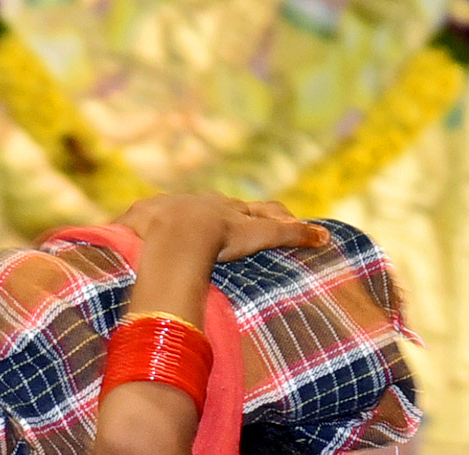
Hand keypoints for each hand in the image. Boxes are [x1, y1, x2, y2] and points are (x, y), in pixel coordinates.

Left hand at [114, 194, 329, 262]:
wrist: (171, 234)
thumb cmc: (218, 238)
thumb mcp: (258, 236)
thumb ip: (290, 236)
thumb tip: (326, 236)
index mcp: (230, 209)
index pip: (259, 210)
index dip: (276, 217)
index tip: (288, 222)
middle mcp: (202, 202)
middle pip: (222, 206)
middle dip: (233, 215)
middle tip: (241, 225)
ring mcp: (171, 207)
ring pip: (184, 209)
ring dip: (191, 219)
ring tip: (192, 232)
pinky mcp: (142, 217)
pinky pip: (146, 219)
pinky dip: (149, 226)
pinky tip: (143, 233)